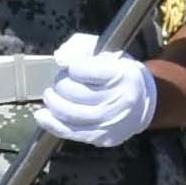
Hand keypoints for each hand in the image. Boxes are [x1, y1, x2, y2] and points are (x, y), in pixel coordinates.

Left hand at [39, 35, 158, 147]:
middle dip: (60, 84)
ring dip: (53, 102)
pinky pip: (69, 132)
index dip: (72, 67)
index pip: (82, 70)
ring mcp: (111, 122)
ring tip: (51, 95)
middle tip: (62, 81)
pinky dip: (51, 123)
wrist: (142, 103)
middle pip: (73, 92)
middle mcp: (119, 100)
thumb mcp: (104, 51)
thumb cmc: (118, 74)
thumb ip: (79, 47)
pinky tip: (43, 115)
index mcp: (122, 75)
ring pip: (68, 113)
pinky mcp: (103, 137)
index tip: (73, 67)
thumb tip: (60, 59)